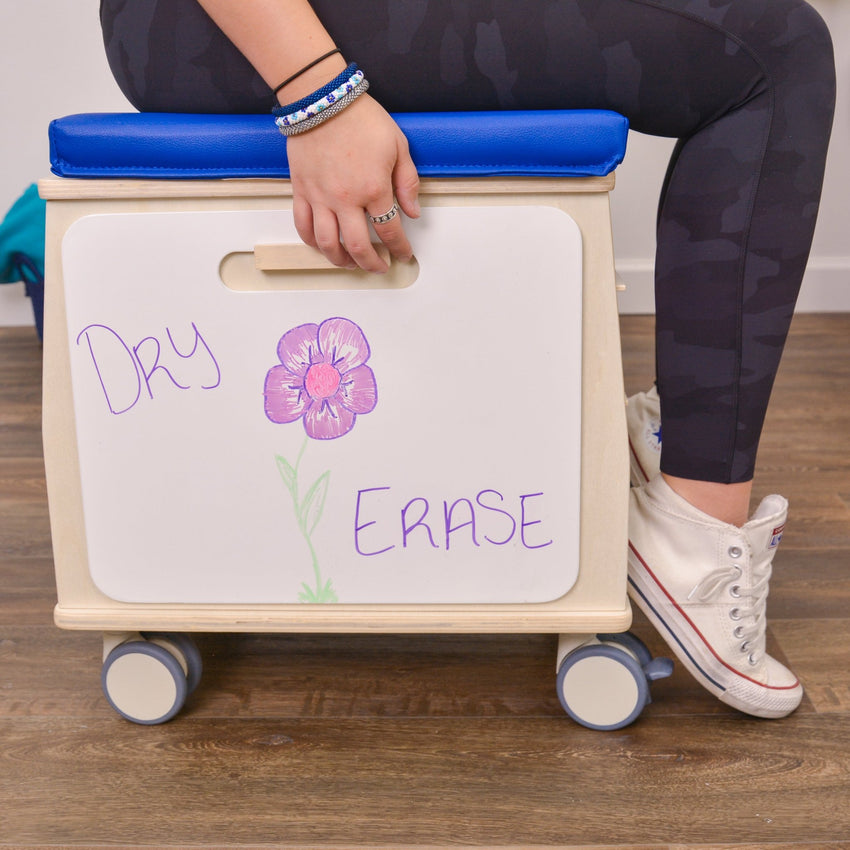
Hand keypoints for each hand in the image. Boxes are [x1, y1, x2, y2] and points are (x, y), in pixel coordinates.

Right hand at [285, 94, 420, 272]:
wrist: (323, 98)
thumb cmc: (361, 119)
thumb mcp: (398, 146)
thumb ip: (408, 183)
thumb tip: (412, 212)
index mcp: (374, 188)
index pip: (390, 231)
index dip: (400, 248)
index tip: (403, 255)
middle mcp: (346, 199)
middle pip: (358, 246)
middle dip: (371, 263)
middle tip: (379, 267)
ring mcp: (321, 197)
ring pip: (328, 243)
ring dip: (341, 260)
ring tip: (351, 263)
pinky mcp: (302, 191)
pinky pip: (303, 226)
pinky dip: (312, 242)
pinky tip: (323, 246)